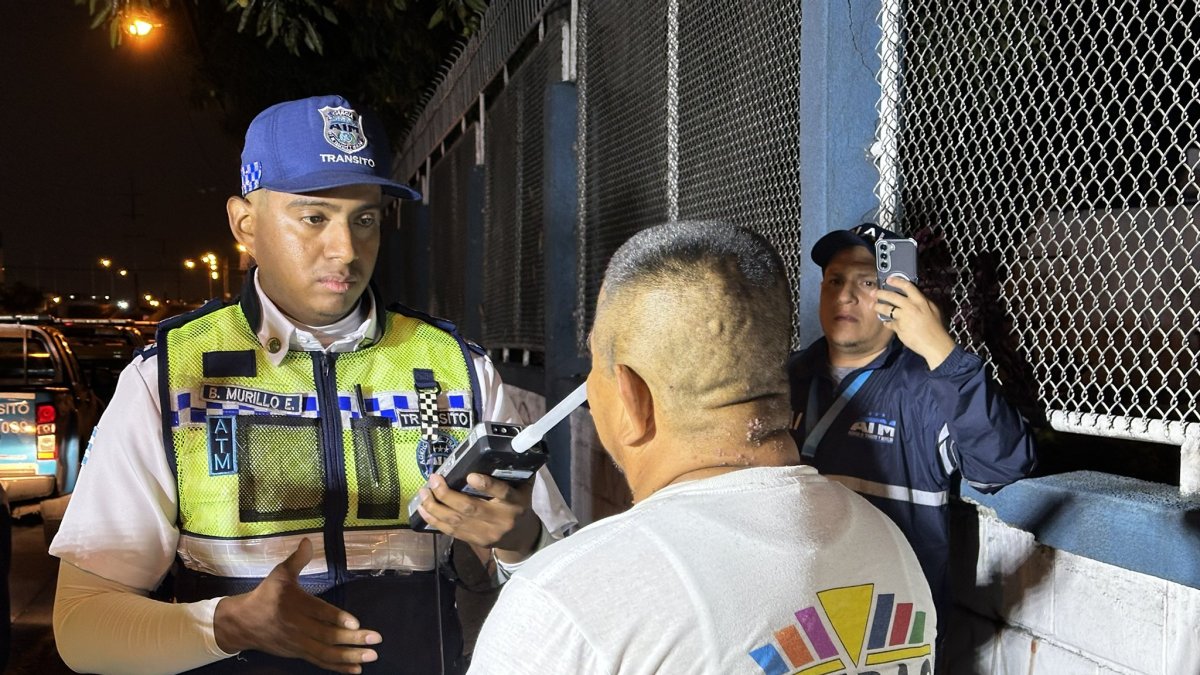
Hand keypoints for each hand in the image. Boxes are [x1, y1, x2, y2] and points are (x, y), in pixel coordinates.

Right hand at [213, 538, 380, 673]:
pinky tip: (356, 669)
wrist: (242, 623)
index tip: (355, 622)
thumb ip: (297, 559)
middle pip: (327, 635)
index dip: (337, 618)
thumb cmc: (265, 595)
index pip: (318, 612)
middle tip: (375, 639)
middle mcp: (297, 626)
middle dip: (352, 640)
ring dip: (350, 656)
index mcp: (294, 604)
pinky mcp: (298, 654)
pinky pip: (320, 662)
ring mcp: (298, 643)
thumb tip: (308, 540)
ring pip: (326, 653)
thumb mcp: (279, 574)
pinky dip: (338, 667)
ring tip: (371, 656)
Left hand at [415, 473, 540, 562]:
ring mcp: (486, 533)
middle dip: (447, 494)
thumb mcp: (522, 489)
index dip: (486, 485)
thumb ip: (512, 474)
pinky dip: (434, 520)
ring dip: (435, 507)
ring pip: (456, 521)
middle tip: (433, 480)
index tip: (470, 475)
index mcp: (514, 502)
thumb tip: (496, 451)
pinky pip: (451, 531)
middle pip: (470, 508)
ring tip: (423, 493)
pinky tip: (423, 509)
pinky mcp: (475, 541)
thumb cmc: (518, 505)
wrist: (520, 536)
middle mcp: (500, 519)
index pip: (502, 492)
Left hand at [876, 276, 956, 369]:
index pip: (907, 286)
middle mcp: (910, 307)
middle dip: (881, 293)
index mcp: (920, 301)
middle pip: (892, 296)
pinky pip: (889, 323)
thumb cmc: (936, 327)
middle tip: (874, 292)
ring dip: (878, 306)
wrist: (935, 343)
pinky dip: (887, 323)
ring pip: (886, 309)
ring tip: (873, 306)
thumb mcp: (933, 309)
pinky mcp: (899, 328)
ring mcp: (903, 318)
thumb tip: (915, 296)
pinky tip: (886, 322)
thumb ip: (923, 301)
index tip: (889, 280)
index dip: (896, 281)